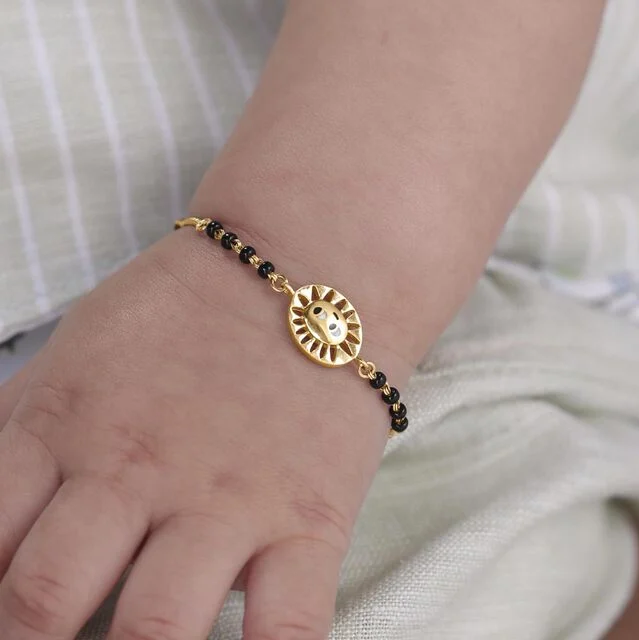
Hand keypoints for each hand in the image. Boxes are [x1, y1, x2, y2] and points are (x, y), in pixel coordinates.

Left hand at [0, 229, 399, 638]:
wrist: (305, 271)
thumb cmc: (187, 311)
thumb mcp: (78, 350)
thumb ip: (16, 422)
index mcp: (65, 427)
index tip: (0, 610)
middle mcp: (136, 473)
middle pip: (42, 604)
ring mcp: (228, 501)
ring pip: (153, 632)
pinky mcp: (310, 518)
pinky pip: (289, 627)